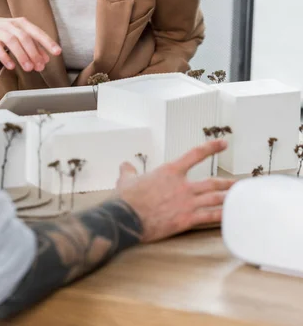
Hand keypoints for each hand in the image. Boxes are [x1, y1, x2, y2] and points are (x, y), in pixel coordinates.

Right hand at [0, 17, 61, 71]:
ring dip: (22, 56)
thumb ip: (34, 46)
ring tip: (28, 68)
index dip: (48, 42)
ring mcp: (0, 31)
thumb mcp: (20, 35)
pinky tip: (11, 66)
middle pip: (25, 38)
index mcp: (22, 23)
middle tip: (40, 66)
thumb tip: (46, 59)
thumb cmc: (5, 32)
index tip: (57, 52)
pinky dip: (5, 58)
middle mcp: (12, 25)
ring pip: (13, 42)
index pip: (37, 32)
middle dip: (34, 53)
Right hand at [116, 139, 233, 242]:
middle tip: (237, 183)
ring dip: (228, 198)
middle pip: (211, 182)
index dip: (212, 147)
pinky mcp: (186, 220)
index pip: (195, 154)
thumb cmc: (126, 198)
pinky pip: (209, 217)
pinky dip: (222, 216)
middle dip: (226, 183)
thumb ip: (129, 171)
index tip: (223, 143)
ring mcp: (186, 203)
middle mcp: (182, 185)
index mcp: (170, 171)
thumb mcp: (126, 180)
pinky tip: (231, 217)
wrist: (126, 217)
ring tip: (239, 199)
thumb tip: (125, 165)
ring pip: (214, 199)